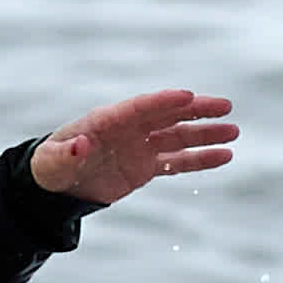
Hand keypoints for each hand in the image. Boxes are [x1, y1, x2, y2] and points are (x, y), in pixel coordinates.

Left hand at [31, 88, 237, 205]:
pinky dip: (199, 159)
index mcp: (105, 121)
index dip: (163, 101)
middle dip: (195, 110)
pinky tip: (224, 156)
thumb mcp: (51, 163)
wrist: (55, 186)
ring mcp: (140, 147)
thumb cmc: (49, 167)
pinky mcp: (146, 166)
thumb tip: (81, 145)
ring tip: (233, 132)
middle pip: (167, 115)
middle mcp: (128, 129)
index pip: (139, 107)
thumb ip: (66, 154)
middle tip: (225, 107)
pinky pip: (177, 162)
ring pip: (178, 137)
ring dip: (204, 134)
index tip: (188, 95)